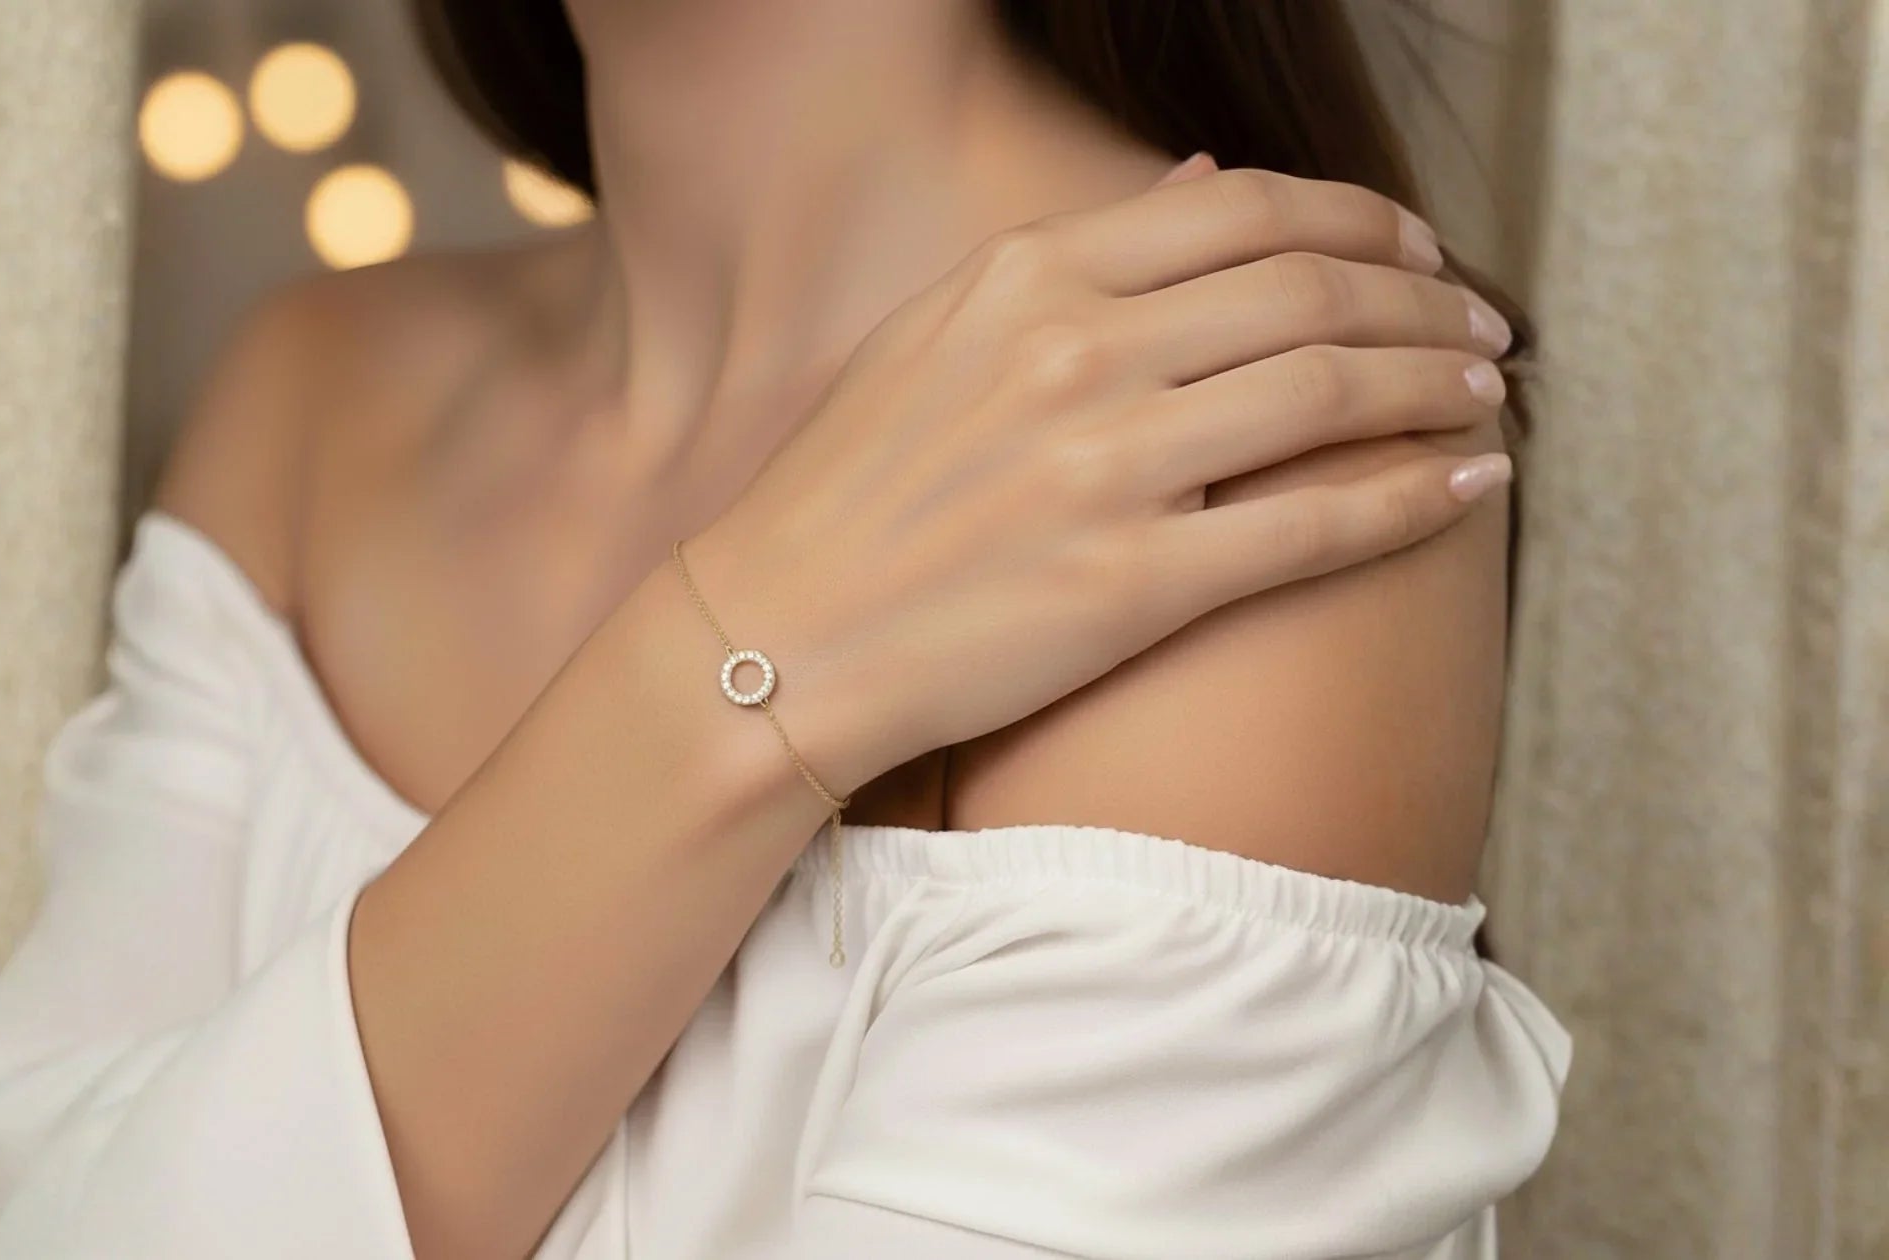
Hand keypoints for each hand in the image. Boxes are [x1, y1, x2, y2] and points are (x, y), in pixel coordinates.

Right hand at [683, 165, 1514, 797]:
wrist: (773, 643)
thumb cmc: (845, 495)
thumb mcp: (936, 336)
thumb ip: (1072, 260)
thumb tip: (1199, 181)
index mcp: (1025, 277)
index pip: (1245, 210)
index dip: (1360, 222)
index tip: (1413, 249)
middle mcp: (1073, 353)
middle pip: (1310, 290)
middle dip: (1425, 299)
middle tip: (1481, 326)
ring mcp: (1104, 469)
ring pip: (1330, 392)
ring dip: (1436, 384)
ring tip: (1485, 393)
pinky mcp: (1131, 586)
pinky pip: (1314, 525)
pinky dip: (1412, 497)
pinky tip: (1469, 486)